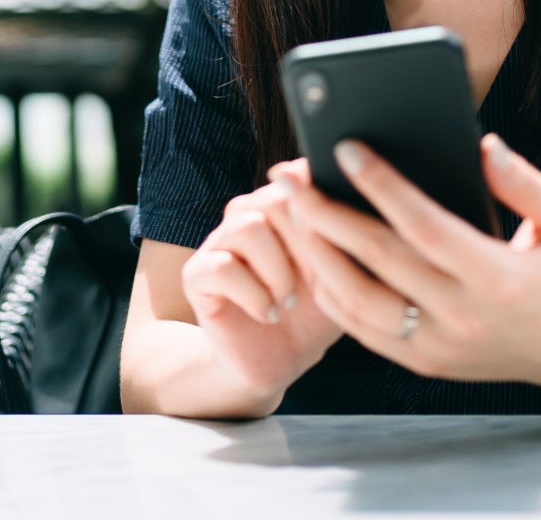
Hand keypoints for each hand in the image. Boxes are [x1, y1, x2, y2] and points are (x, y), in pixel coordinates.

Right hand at [180, 178, 345, 403]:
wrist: (282, 361)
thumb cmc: (315, 313)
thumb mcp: (341, 272)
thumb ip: (341, 230)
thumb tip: (342, 190)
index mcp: (282, 206)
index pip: (299, 178)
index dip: (322, 215)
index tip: (333, 251)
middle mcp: (247, 215)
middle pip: (275, 198)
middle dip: (304, 247)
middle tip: (314, 282)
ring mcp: (219, 242)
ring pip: (248, 228)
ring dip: (278, 273)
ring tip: (288, 302)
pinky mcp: (197, 274)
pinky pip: (222, 268)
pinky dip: (254, 296)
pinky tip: (267, 314)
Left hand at [272, 134, 540, 390]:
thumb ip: (527, 183)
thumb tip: (483, 146)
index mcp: (498, 278)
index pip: (425, 226)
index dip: (382, 186)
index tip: (345, 148)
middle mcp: (464, 317)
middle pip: (378, 261)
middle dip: (326, 213)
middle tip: (289, 177)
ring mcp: (438, 347)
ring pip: (357, 300)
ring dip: (318, 253)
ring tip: (294, 211)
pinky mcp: (422, 362)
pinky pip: (361, 329)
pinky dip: (331, 291)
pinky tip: (314, 252)